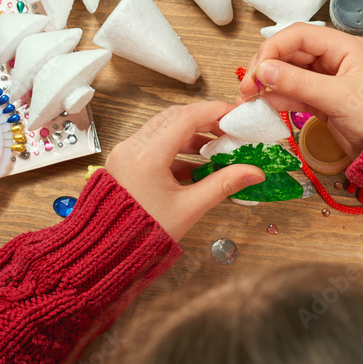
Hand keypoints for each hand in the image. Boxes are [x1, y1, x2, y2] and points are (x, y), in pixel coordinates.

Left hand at [105, 102, 265, 240]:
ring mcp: (126, 152)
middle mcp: (133, 147)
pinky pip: (153, 142)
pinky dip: (176, 147)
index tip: (236, 115)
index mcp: (148, 156)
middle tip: (229, 130)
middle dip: (205, 120)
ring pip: (163, 128)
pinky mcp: (124, 161)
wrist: (109, 251)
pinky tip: (195, 163)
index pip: (186, 118)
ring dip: (191, 134)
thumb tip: (253, 172)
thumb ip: (224, 184)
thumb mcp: (190, 208)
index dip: (215, 112)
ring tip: (216, 148)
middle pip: (174, 118)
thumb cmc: (145, 234)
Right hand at [239, 24, 362, 157]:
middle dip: (264, 68)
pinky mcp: (319, 99)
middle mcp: (331, 58)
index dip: (272, 48)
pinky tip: (262, 106)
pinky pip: (292, 92)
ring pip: (286, 73)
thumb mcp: (338, 97)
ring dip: (266, 85)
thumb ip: (299, 83)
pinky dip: (276, 98)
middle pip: (288, 53)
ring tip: (247, 100)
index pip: (298, 35)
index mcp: (342, 46)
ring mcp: (324, 79)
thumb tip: (263, 71)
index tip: (255, 69)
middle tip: (246, 88)